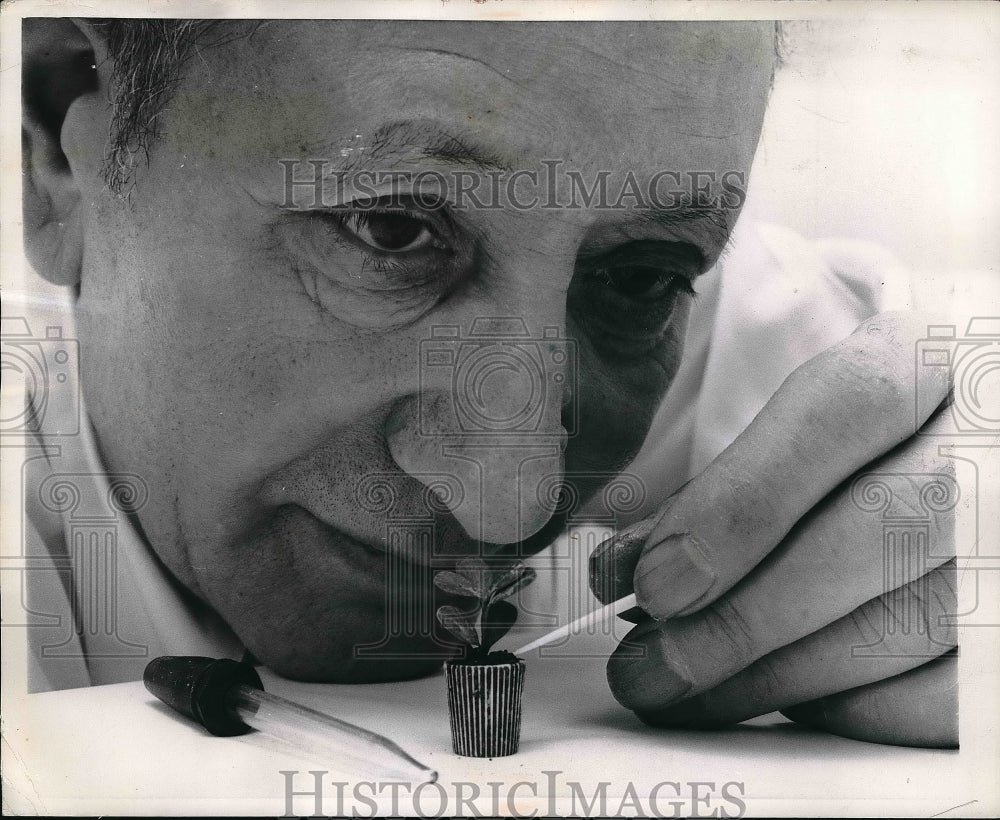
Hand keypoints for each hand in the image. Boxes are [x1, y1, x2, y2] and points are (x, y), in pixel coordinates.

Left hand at [590, 312, 958, 747]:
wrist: (965, 454)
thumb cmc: (858, 445)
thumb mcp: (798, 424)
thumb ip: (719, 483)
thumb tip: (625, 566)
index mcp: (922, 358)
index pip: (843, 408)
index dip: (740, 502)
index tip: (654, 581)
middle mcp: (988, 439)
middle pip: (875, 531)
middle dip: (740, 617)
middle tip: (648, 665)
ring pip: (906, 624)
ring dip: (775, 679)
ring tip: (686, 693)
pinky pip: (946, 692)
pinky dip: (852, 709)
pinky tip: (787, 698)